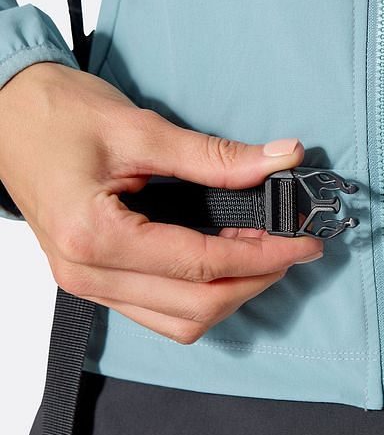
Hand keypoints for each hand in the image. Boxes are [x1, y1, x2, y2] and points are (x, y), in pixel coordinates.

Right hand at [0, 62, 323, 342]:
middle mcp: (87, 274)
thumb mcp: (141, 128)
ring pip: (178, 322)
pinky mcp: (91, 279)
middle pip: (195, 308)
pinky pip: (157, 310)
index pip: (201, 265)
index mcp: (96, 237)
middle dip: (254, 281)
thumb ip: (215, 156)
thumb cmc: (56, 114)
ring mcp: (86, 283)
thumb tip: (279, 161)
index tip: (303, 242)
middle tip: (290, 246)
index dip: (263, 256)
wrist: (6, 113)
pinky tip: (223, 259)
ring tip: (263, 253)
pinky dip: (199, 294)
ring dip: (230, 294)